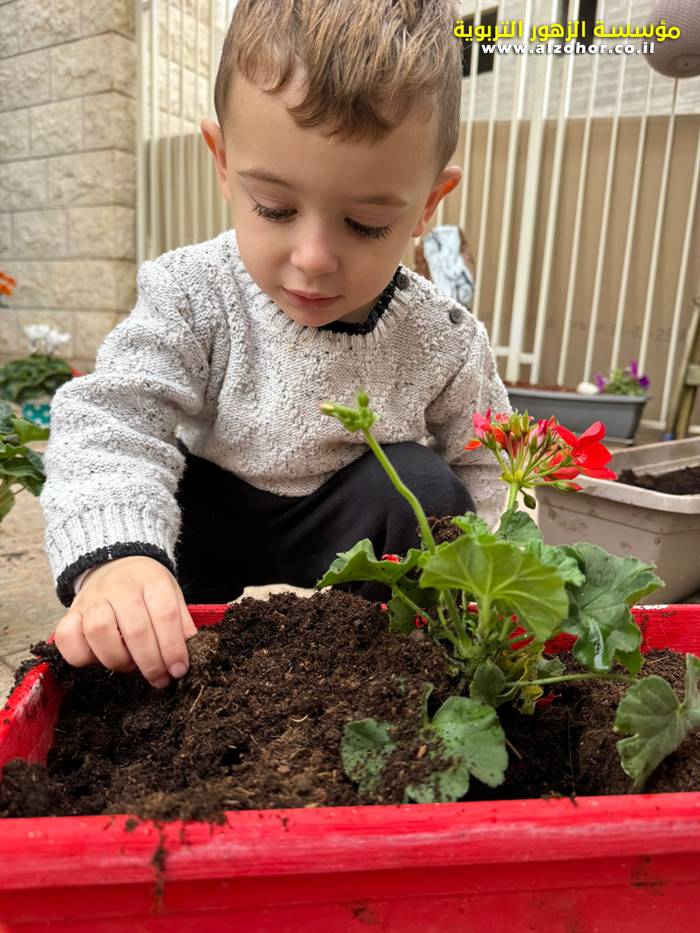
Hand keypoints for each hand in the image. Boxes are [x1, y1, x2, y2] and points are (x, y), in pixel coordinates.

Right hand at [53, 556, 197, 688]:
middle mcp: (120, 587)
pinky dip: (81, 656)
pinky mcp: (71, 612)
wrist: (114, 563)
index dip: (173, 648)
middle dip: (150, 662)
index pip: (165, 615)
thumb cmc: (146, 586)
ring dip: (118, 659)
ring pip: (99, 633)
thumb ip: (181, 621)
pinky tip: (98, 659)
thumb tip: (185, 654)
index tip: (179, 670)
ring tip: (130, 665)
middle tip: (159, 678)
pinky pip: (67, 637)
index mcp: (151, 580)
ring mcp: (92, 599)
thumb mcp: (171, 593)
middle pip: (135, 630)